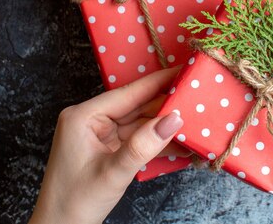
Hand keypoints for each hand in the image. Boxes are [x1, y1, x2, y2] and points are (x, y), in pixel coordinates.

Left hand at [29, 67, 187, 223]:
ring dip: (163, 124)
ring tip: (194, 119)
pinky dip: (155, 140)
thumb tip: (174, 119)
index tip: (183, 71)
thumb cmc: (76, 202)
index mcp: (84, 116)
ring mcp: (99, 134)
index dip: (158, 82)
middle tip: (196, 98)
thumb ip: (144, 145)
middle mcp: (91, 120)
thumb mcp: (113, 172)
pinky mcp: (107, 148)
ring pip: (138, 122)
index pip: (128, 93)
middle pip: (135, 106)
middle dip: (165, 105)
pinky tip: (178, 140)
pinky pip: (135, 138)